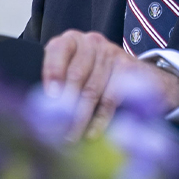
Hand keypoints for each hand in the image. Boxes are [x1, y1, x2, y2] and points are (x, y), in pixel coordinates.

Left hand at [41, 30, 178, 139]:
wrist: (135, 74)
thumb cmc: (92, 75)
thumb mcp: (72, 72)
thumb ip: (58, 84)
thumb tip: (43, 110)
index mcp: (70, 40)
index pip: (58, 50)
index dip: (53, 72)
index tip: (50, 97)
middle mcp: (90, 42)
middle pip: (76, 74)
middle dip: (65, 106)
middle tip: (56, 131)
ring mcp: (111, 53)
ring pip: (92, 90)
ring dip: (80, 118)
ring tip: (70, 137)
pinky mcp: (127, 68)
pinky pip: (110, 98)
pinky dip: (99, 119)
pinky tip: (91, 133)